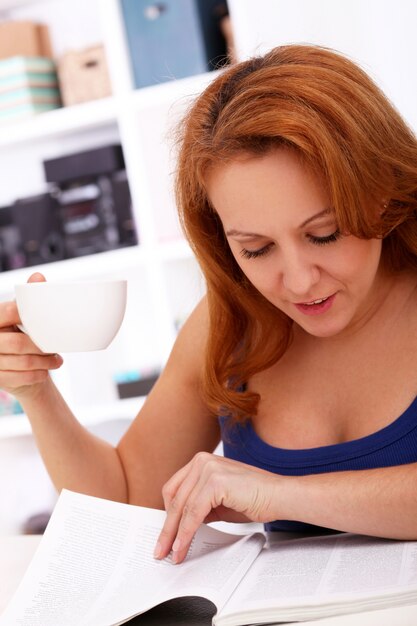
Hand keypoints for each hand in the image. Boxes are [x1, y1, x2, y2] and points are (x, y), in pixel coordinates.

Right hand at [0, 272, 62, 398]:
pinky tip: (44, 372)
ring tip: (57, 361)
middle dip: (42, 348)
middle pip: (19, 343)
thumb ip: (29, 298)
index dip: (25, 316)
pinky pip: (20, 378)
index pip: (8, 312)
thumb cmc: (21, 337)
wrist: (16, 368)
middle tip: (56, 350)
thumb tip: (38, 276)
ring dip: (45, 363)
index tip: (43, 323)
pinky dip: (37, 375)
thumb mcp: (23, 317)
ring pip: (23, 362)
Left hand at [154, 452, 280, 563]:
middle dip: (167, 528)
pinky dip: (186, 533)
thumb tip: (180, 525)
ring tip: (172, 553)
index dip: (167, 514)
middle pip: (174, 499)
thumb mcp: (218, 502)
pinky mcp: (215, 481)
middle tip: (161, 549)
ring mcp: (208, 468)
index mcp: (201, 461)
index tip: (164, 535)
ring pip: (182, 508)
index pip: (174, 489)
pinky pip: (193, 513)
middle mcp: (201, 461)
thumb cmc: (254, 497)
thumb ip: (199, 507)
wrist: (279, 496)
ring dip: (174, 535)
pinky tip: (183, 546)